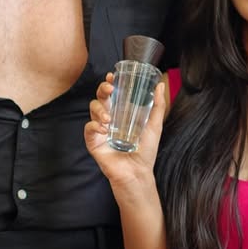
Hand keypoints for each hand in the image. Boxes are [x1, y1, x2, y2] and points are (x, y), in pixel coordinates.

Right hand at [85, 74, 166, 191]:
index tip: (112, 76)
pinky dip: (94, 126)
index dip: (109, 83)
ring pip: (92, 110)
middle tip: (110, 89)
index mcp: (121, 114)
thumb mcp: (154, 126)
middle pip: (100, 98)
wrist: (137, 172)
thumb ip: (158, 106)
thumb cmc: (145, 151)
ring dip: (99, 110)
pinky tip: (104, 130)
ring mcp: (100, 130)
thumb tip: (159, 85)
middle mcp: (109, 119)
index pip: (112, 95)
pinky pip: (88, 129)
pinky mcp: (93, 142)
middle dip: (102, 90)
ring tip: (109, 119)